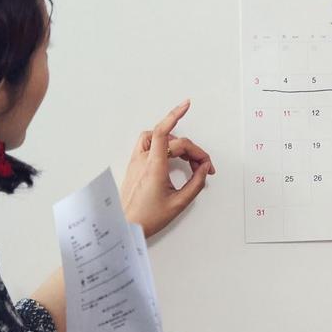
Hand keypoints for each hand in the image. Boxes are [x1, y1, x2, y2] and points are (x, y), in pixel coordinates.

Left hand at [120, 100, 214, 237]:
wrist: (126, 226)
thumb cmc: (148, 218)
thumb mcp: (179, 203)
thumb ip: (196, 183)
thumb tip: (205, 169)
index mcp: (154, 167)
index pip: (163, 133)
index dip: (175, 115)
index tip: (187, 105)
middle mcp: (143, 160)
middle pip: (171, 140)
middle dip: (192, 150)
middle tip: (204, 168)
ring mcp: (137, 162)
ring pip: (157, 138)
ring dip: (175, 144)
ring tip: (188, 160)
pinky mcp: (135, 166)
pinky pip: (149, 145)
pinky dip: (163, 146)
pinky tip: (172, 157)